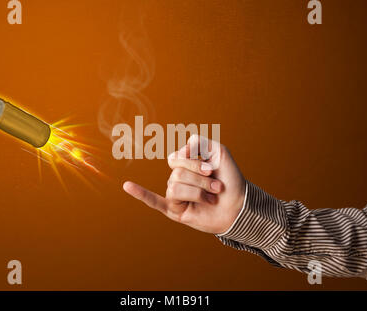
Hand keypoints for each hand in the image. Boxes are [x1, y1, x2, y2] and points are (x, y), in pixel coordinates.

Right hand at [123, 135, 245, 233]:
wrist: (239, 206)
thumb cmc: (230, 179)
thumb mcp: (219, 153)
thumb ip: (200, 142)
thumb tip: (180, 151)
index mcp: (185, 163)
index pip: (177, 157)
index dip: (195, 163)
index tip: (213, 169)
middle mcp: (177, 177)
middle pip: (177, 173)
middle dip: (201, 179)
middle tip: (218, 187)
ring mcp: (175, 194)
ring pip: (175, 187)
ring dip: (198, 192)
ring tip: (211, 198)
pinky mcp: (174, 210)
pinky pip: (153, 201)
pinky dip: (140, 193)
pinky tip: (127, 186)